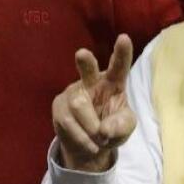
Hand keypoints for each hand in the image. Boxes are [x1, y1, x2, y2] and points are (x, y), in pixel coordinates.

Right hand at [52, 34, 136, 172]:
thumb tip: (104, 129)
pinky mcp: (59, 106)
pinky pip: (69, 122)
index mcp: (113, 82)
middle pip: (87, 70)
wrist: (89, 145)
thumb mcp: (124, 128)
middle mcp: (91, 82)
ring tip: (100, 140)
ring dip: (92, 127)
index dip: (122, 53)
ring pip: (80, 106)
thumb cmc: (111, 128)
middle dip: (85, 62)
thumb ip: (122, 126)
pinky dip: (83, 138)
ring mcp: (73, 93)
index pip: (119, 66)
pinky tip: (91, 144)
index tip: (124, 38)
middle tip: (81, 54)